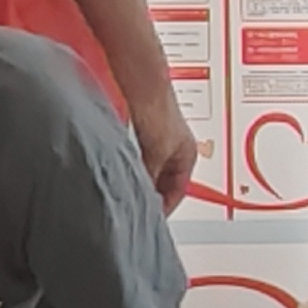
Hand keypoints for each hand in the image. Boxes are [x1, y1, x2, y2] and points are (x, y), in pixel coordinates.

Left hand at [129, 87, 198, 204]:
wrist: (142, 86)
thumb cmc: (159, 111)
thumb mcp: (157, 156)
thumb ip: (150, 179)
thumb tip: (141, 198)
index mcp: (188, 156)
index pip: (178, 193)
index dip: (164, 209)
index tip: (150, 221)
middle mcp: (176, 150)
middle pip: (162, 184)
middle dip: (150, 194)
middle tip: (135, 207)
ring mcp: (159, 143)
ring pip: (148, 172)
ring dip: (138, 180)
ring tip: (126, 188)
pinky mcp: (142, 135)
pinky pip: (136, 160)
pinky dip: (130, 167)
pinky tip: (120, 170)